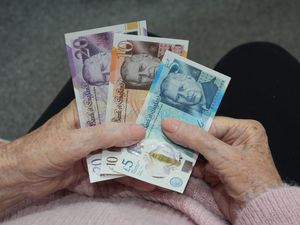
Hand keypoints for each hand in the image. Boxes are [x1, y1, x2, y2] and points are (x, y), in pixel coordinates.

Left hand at [1, 100, 153, 205]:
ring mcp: (94, 148)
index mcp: (87, 111)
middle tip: (165, 141)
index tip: (158, 110)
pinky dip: (127, 176)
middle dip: (142, 137)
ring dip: (137, 159)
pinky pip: (114, 169)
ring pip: (120, 151)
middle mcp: (93, 128)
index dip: (136, 106)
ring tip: (158, 166)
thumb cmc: (41, 151)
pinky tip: (142, 181)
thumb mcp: (76, 139)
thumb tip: (137, 131)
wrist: (21, 179)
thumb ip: (107, 135)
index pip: (115, 103)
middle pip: (123, 130)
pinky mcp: (93, 165)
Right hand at [162, 117, 281, 221]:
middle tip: (160, 136)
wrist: (258, 213)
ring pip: (195, 151)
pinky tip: (170, 163)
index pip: (210, 123)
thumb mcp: (224, 156)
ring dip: (180, 153)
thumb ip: (196, 139)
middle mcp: (232, 141)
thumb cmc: (253, 182)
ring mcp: (222, 157)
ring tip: (162, 149)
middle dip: (182, 139)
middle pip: (200, 136)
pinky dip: (183, 166)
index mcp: (243, 131)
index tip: (166, 124)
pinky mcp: (214, 171)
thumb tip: (171, 124)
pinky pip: (195, 165)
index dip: (188, 124)